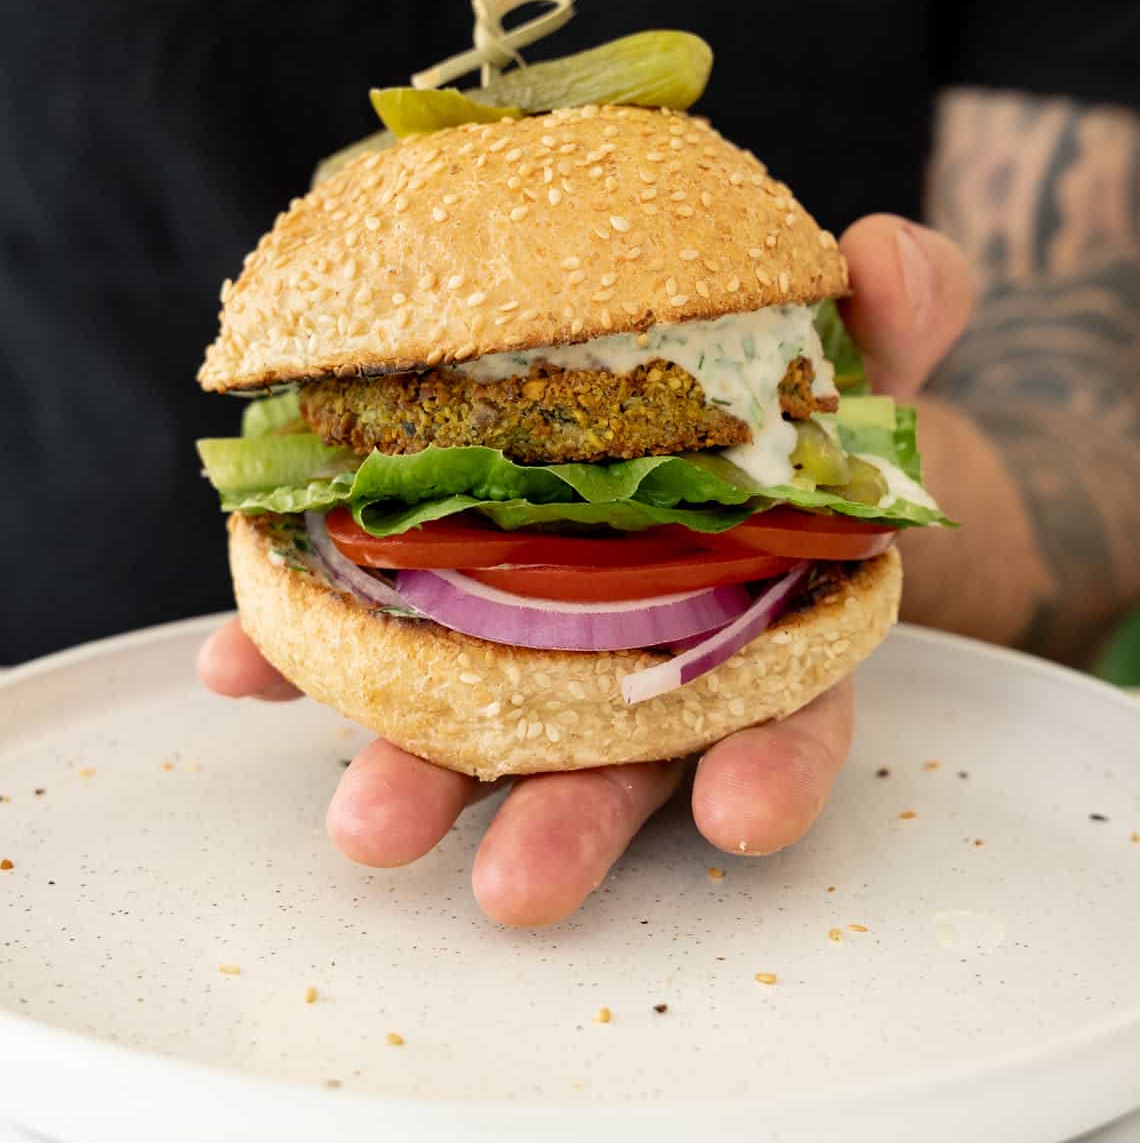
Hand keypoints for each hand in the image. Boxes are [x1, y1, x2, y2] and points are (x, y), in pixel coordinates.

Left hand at [197, 215, 971, 925]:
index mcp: (769, 627)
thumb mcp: (859, 347)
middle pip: (620, 763)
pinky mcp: (434, 608)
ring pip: (487, 731)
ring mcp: (535, 649)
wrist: (700, 398)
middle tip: (518, 888)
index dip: (771, 770)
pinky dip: (298, 657)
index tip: (742, 818)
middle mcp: (650, 666)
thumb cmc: (792, 403)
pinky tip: (239, 664)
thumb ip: (898, 311)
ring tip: (371, 826)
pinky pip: (364, 640)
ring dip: (423, 777)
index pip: (787, 714)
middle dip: (571, 826)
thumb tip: (889, 254)